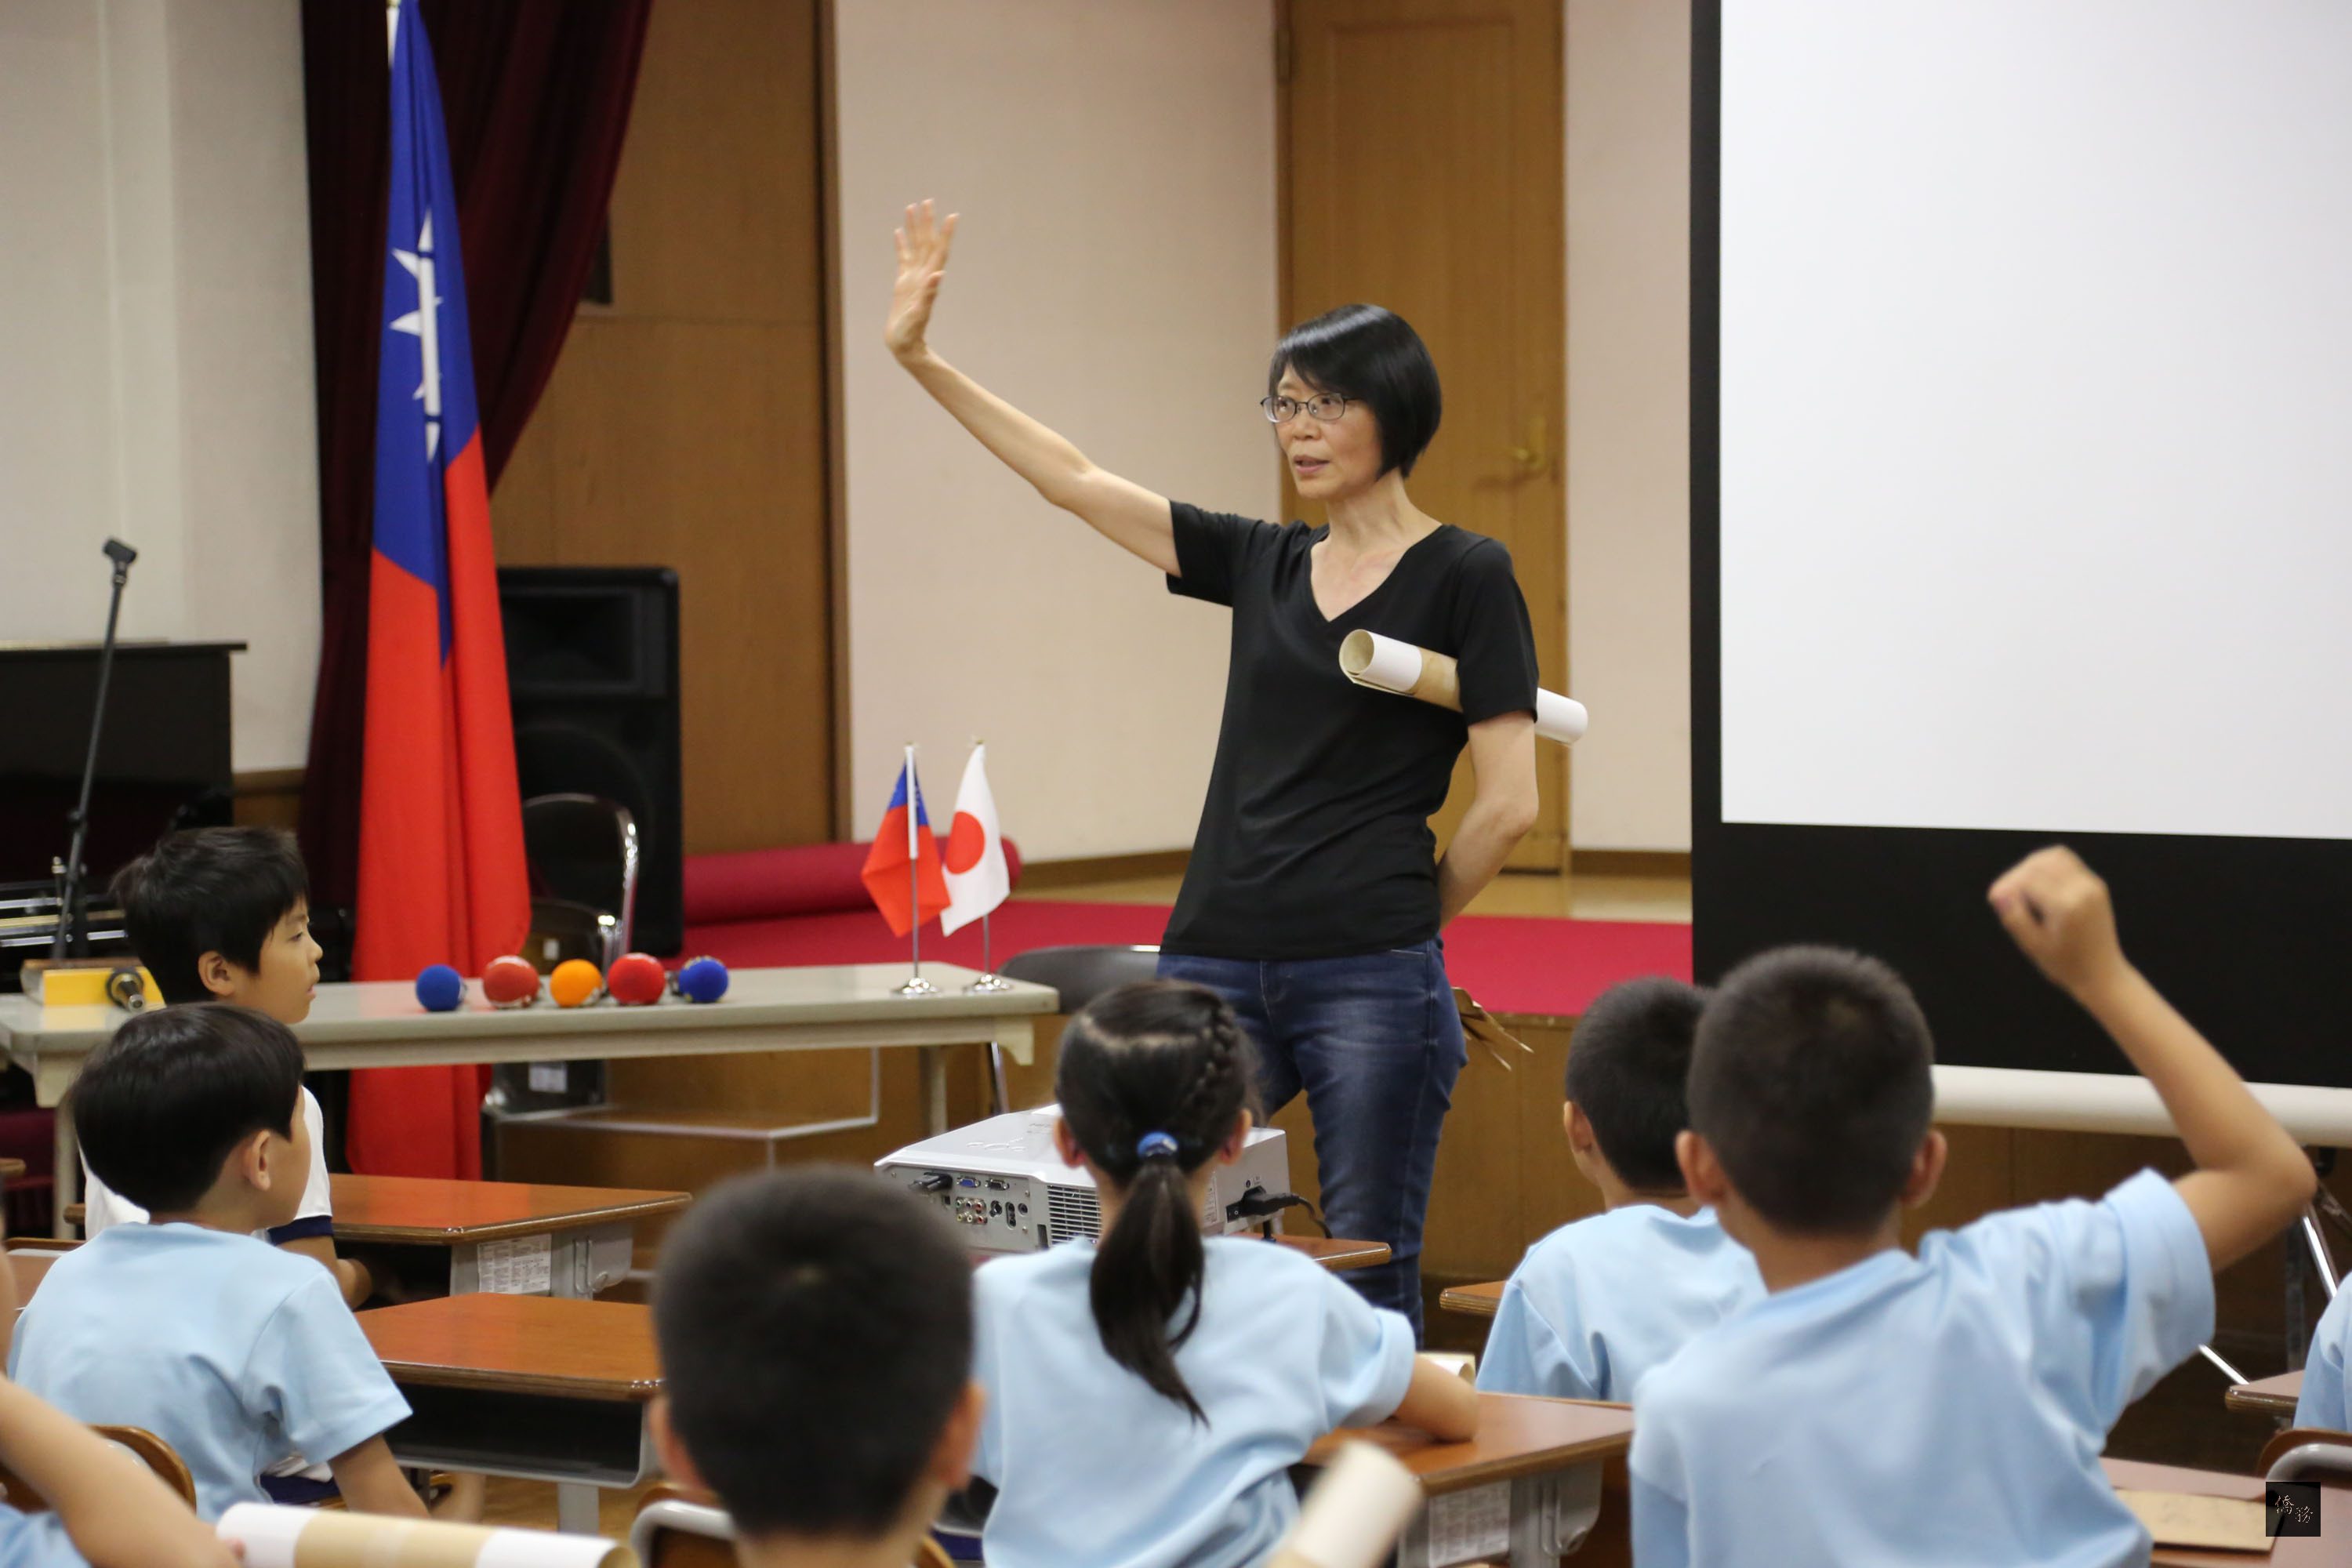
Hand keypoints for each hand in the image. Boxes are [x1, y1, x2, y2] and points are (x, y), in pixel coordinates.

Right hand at [886, 199, 957, 363]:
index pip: (939, 251)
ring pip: (915, 246)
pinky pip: (902, 258)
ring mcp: (913, 278)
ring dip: (914, 228)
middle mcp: (922, 275)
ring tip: (912, 207)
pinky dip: (901, 244)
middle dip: (928, 222)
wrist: (905, 344)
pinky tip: (898, 232)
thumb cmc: (911, 332)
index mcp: (928, 280)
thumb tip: (937, 274)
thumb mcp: (919, 314)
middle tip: (928, 201)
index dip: (945, 234)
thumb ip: (928, 295)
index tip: (952, 216)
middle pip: (927, 243)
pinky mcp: (903, 283)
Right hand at [1988, 845, 2129, 997]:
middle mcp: (2082, 889)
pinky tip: (2039, 884)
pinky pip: (2068, 862)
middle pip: (2039, 863)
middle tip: (2005, 893)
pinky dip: (2049, 865)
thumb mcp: (2034, 947)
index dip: (2006, 885)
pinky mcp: (2096, 884)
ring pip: (2054, 856)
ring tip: (2021, 885)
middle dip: (2017, 874)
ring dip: (2032, 865)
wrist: (2102, 973)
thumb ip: (2015, 918)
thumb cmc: (2066, 965)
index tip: (1995, 898)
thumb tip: (1997, 894)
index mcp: (2067, 906)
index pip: (2028, 878)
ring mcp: (2092, 884)